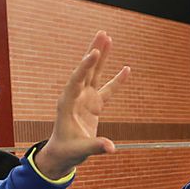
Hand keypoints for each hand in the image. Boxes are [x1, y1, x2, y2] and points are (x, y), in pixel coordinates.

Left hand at [32, 31, 129, 178]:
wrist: (63, 153)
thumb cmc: (68, 151)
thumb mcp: (80, 150)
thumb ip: (95, 146)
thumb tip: (111, 147)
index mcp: (67, 104)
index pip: (76, 81)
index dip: (85, 67)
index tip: (94, 53)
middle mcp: (76, 97)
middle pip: (86, 70)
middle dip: (94, 52)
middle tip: (102, 34)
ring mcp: (85, 99)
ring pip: (95, 74)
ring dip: (102, 57)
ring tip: (109, 39)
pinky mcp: (94, 104)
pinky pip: (107, 89)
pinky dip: (116, 80)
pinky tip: (126, 69)